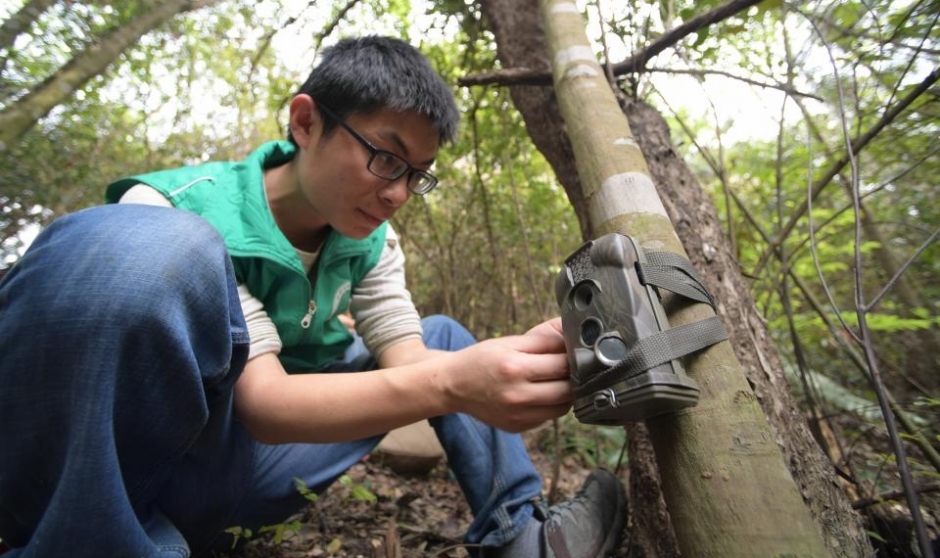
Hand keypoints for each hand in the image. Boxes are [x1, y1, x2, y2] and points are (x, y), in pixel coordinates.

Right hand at [439, 324, 572, 431]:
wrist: (453, 386)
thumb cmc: (480, 360)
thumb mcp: (509, 342)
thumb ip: (542, 341)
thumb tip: (571, 339)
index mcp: (515, 369)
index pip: (562, 365)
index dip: (573, 358)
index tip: (575, 353)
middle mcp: (518, 396)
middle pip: (567, 390)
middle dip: (573, 377)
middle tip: (569, 368)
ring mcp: (518, 416)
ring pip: (562, 408)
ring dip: (566, 394)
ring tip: (556, 380)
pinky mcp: (518, 427)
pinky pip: (548, 417)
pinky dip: (551, 406)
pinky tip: (542, 394)